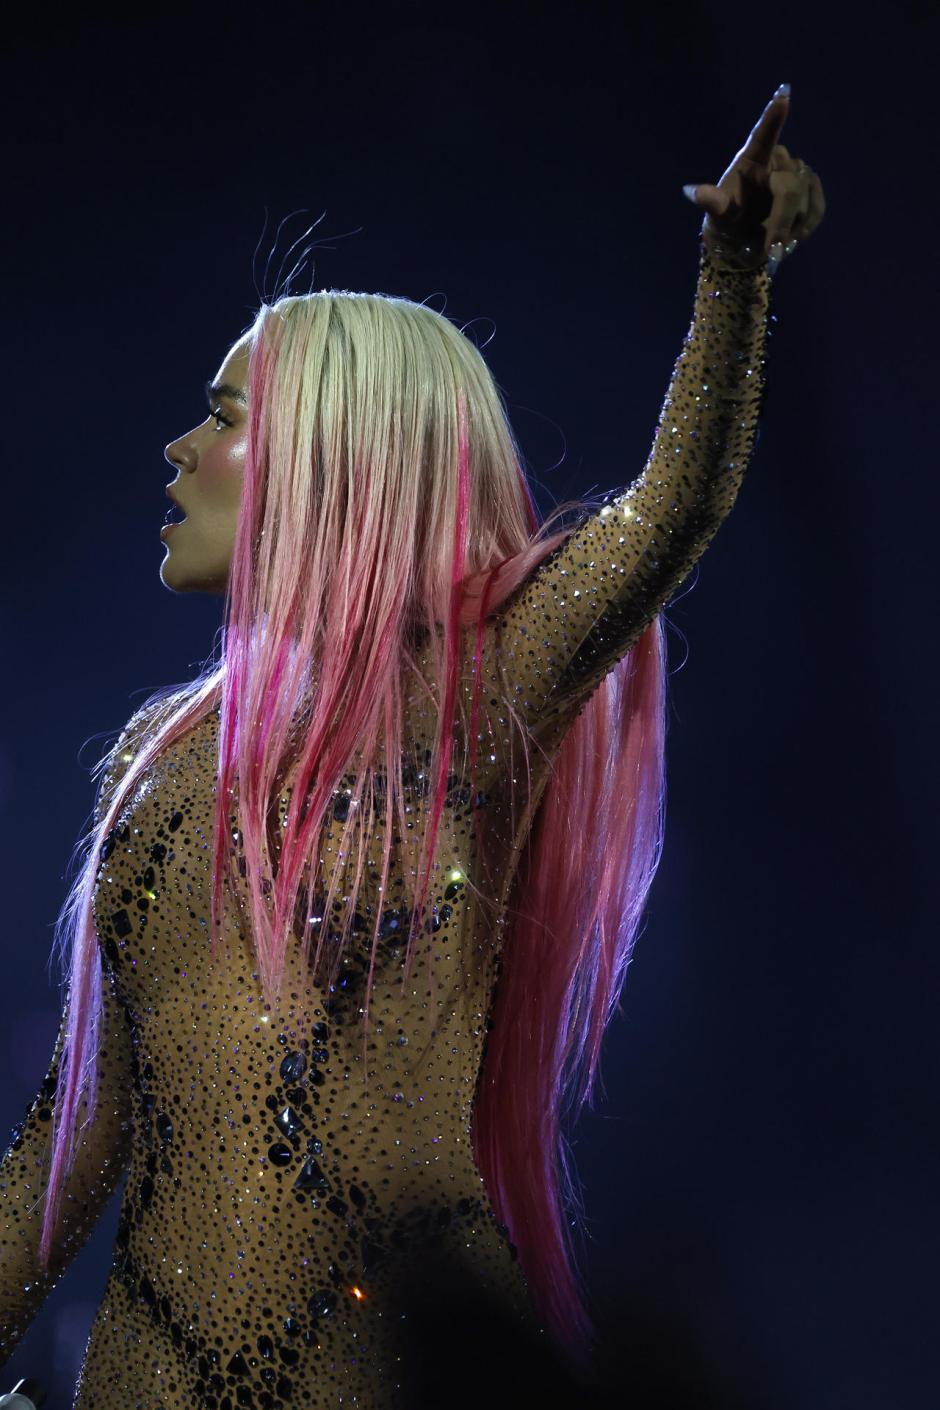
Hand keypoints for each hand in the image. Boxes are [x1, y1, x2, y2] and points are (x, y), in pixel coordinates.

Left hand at [684, 87, 825, 270]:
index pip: (762, 135)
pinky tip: (792, 238)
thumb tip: (692, 191)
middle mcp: (776, 161)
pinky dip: (806, 226)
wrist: (745, 243)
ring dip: (791, 227)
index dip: (773, 116)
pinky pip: (816, 207)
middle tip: (773, 248)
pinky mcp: (811, 188)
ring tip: (773, 244)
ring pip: (804, 199)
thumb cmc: (728, 223)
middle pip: (789, 186)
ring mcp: (797, 173)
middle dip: (782, 220)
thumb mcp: (718, 217)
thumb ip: (712, 203)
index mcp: (751, 160)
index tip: (783, 93)